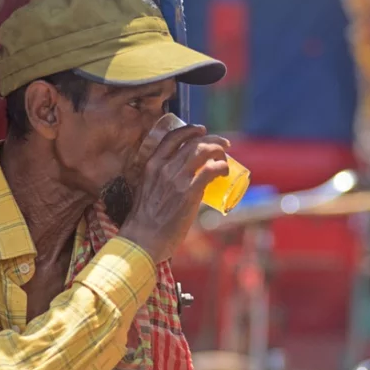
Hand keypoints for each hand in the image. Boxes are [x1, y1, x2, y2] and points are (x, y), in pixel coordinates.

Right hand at [119, 125, 229, 262]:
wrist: (143, 239)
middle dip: (212, 140)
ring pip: (204, 152)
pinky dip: (222, 167)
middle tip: (224, 145)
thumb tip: (178, 185)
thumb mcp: (147, 191)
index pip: (172, 137)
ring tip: (226, 158)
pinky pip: (211, 170)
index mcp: (151, 165)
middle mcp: (164, 167)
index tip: (201, 131)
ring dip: (219, 151)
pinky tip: (225, 171)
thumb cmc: (144, 221)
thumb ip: (159, 183)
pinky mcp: (189, 192)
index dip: (189, 130)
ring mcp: (177, 179)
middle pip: (193, 143)